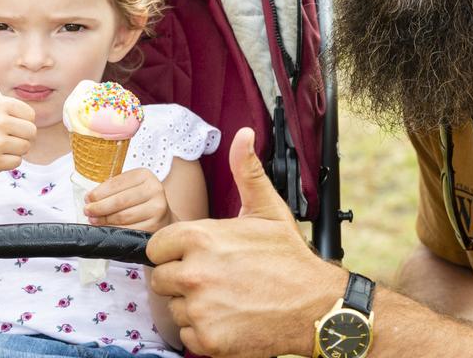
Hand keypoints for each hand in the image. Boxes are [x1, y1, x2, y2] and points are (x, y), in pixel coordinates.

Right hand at [0, 47, 35, 172]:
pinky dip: (9, 161)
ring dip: (15, 148)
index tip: (7, 119)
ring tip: (0, 142)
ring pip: (25, 148)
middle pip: (31, 133)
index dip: (22, 119)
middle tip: (5, 133)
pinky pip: (17, 162)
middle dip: (22, 135)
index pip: (30, 115)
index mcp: (0, 104)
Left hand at [85, 168, 171, 231]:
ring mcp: (157, 208)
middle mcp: (154, 189)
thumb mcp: (129, 187)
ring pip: (123, 216)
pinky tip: (107, 229)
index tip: (88, 199)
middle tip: (87, 211)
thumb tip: (90, 199)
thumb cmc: (141, 200)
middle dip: (99, 207)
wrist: (163, 217)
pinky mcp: (155, 226)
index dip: (98, 192)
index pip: (116, 183)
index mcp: (145, 175)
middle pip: (119, 201)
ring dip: (105, 220)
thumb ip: (112, 189)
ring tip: (94, 220)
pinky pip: (129, 230)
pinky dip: (115, 230)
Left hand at [146, 128, 344, 357]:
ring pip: (175, 308)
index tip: (196, 256)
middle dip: (182, 279)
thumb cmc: (290, 259)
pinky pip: (188, 334)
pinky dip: (205, 331)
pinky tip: (229, 319)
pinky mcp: (208, 339)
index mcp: (200, 238)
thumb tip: (242, 135)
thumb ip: (246, 171)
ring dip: (194, 306)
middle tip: (215, 278)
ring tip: (227, 297)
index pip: (156, 248)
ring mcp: (200, 308)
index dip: (174, 252)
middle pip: (161, 279)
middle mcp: (194, 273)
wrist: (316, 306)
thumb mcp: (268, 209)